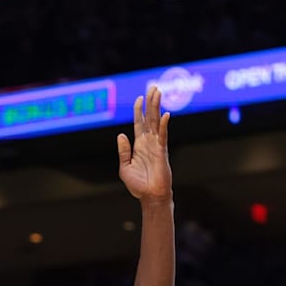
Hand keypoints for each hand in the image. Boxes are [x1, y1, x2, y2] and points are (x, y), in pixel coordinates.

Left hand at [117, 84, 172, 201]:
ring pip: (157, 122)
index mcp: (139, 146)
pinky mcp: (162, 152)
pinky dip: (163, 125)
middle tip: (154, 88)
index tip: (139, 98)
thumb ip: (123, 151)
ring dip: (157, 108)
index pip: (139, 123)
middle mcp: (149, 143)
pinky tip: (165, 115)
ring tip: (158, 93)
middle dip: (151, 103)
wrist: (150, 197)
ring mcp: (156, 146)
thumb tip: (121, 134)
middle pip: (150, 118)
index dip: (139, 110)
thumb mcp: (124, 167)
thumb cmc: (139, 185)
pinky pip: (163, 136)